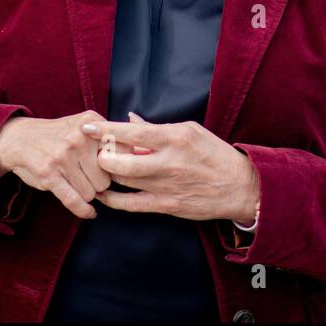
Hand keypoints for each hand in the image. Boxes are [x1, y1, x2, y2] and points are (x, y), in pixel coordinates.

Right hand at [0, 110, 141, 219]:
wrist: (19, 139)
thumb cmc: (58, 136)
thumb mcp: (83, 126)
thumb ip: (109, 136)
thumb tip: (142, 155)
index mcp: (91, 122)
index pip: (122, 151)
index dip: (120, 166)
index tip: (114, 170)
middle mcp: (79, 137)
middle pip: (108, 176)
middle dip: (101, 182)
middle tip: (89, 177)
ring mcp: (63, 156)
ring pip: (93, 191)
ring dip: (88, 193)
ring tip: (77, 182)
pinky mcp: (49, 174)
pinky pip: (74, 200)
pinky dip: (83, 210)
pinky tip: (88, 213)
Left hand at [81, 114, 259, 222]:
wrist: (239, 187)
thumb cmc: (214, 154)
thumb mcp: (190, 131)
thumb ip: (157, 127)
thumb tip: (130, 119)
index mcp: (175, 138)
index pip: (132, 133)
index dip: (105, 129)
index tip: (86, 126)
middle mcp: (169, 162)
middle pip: (121, 162)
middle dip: (102, 157)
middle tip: (95, 152)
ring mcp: (167, 186)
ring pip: (124, 181)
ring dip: (106, 175)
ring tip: (97, 169)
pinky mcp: (167, 205)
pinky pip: (132, 204)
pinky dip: (113, 200)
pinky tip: (103, 195)